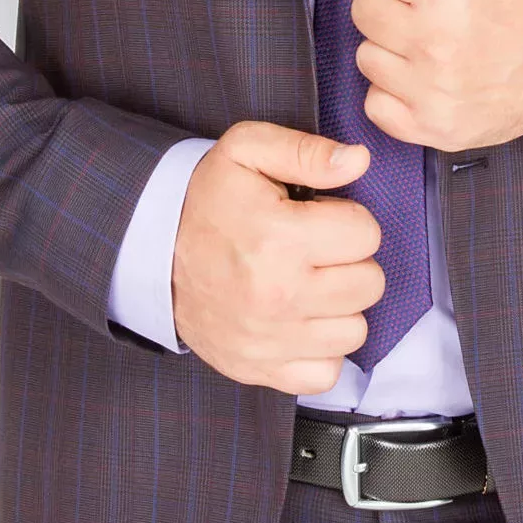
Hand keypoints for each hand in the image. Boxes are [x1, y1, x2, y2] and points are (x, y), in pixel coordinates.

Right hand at [171, 121, 383, 393]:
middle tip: (317, 251)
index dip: (349, 219)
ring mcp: (270, 340)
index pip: (366, 234)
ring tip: (309, 282)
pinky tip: (301, 319)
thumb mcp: (247, 150)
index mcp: (280, 238)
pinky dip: (321, 349)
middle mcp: (278, 295)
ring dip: (340, 306)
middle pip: (369, 284)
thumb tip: (358, 160)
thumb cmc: (208, 199)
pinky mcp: (260, 369)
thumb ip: (306, 151)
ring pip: (355, 330)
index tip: (320, 218)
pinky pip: (326, 372)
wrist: (153, 251)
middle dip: (350, 261)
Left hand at [352, 0, 522, 150]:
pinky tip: (426, 77)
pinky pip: (375, 104)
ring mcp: (432, 89)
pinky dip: (394, 92)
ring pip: (366, 55)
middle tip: (433, 9)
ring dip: (392, 47)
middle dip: (393, 2)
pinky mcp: (433, 126)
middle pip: (364, 9)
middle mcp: (435, 40)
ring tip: (434, 42)